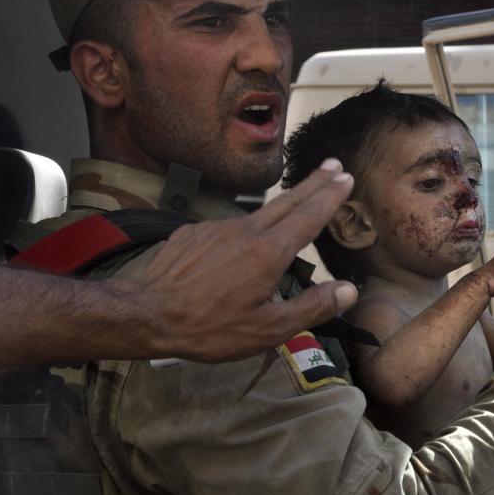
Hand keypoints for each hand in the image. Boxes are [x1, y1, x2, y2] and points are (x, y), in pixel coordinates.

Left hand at [135, 159, 357, 361]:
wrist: (145, 314)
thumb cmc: (209, 327)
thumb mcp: (267, 330)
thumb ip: (311, 308)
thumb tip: (348, 290)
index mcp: (268, 252)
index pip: (308, 216)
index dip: (329, 195)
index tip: (345, 176)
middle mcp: (245, 230)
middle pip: (287, 201)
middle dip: (313, 182)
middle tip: (333, 164)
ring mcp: (215, 227)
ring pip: (255, 216)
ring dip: (278, 208)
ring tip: (289, 212)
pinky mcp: (193, 232)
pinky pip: (225, 231)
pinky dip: (239, 235)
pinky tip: (234, 253)